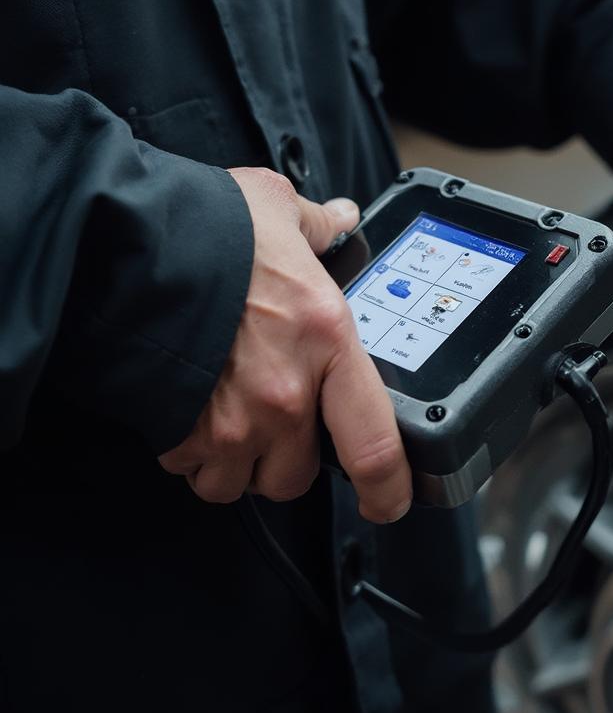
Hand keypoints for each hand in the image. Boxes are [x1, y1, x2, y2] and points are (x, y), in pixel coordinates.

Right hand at [158, 168, 411, 522]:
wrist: (124, 246)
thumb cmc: (207, 228)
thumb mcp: (277, 209)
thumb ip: (318, 225)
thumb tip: (341, 218)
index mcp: (328, 341)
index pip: (376, 444)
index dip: (389, 490)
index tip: (389, 502)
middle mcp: (286, 394)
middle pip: (298, 478)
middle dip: (289, 461)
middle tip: (278, 423)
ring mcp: (231, 421)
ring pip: (240, 483)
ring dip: (237, 463)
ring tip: (229, 419)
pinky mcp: (179, 432)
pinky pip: (190, 469)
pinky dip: (190, 452)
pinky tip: (188, 410)